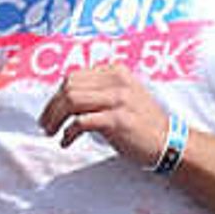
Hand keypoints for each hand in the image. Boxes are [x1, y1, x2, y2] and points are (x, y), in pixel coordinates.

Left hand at [36, 62, 172, 164]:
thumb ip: (99, 91)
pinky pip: (81, 122)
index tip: (50, 111)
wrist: (169, 142)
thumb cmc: (143, 123)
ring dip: (55, 118)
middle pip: (69, 87)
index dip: (56, 95)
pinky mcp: (118, 120)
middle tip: (45, 125)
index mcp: (116, 71)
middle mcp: (117, 81)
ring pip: (71, 101)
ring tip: (51, 132)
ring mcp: (118, 99)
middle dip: (51, 106)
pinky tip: (66, 141)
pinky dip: (68, 133)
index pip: (74, 76)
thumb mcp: (123, 96)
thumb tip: (65, 97)